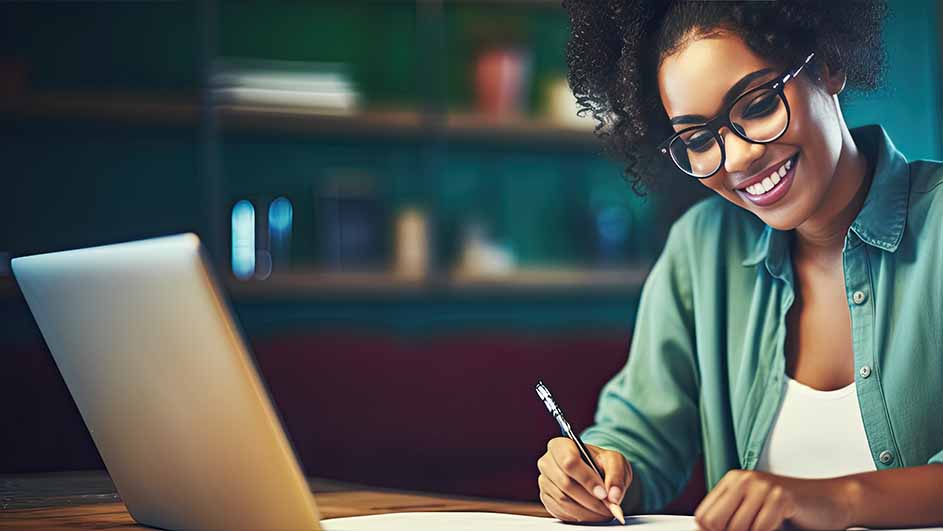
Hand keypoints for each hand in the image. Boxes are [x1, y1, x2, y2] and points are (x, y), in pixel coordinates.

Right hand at [536, 437, 631, 522]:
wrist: (594, 472)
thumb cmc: (601, 463)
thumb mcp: (614, 461)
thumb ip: (616, 475)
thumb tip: (613, 497)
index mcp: (561, 446)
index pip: (569, 462)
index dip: (587, 479)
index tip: (603, 493)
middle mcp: (548, 462)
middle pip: (566, 484)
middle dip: (590, 500)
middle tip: (608, 507)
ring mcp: (544, 481)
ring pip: (563, 501)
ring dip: (587, 511)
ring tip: (604, 512)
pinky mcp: (546, 498)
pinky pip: (561, 511)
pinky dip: (579, 516)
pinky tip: (592, 513)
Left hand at [694, 469, 853, 530]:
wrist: (830, 501)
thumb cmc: (791, 509)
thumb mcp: (754, 511)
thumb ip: (731, 519)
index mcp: (733, 481)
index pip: (703, 515)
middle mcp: (743, 479)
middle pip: (716, 524)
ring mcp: (762, 486)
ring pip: (739, 529)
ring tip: (769, 527)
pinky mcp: (779, 497)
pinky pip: (761, 530)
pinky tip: (780, 526)